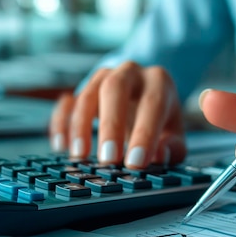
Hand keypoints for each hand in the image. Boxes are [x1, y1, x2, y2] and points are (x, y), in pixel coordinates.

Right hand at [50, 61, 186, 166]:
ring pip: (87, 93)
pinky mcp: (81, 89)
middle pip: (115, 89)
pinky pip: (67, 103)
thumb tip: (159, 156)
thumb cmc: (160, 119)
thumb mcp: (174, 133)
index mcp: (158, 82)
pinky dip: (62, 123)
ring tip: (81, 156)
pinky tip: (61, 146)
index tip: (135, 163)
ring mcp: (102, 77)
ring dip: (81, 126)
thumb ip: (173, 148)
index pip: (153, 104)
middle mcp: (130, 72)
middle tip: (108, 160)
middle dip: (111, 125)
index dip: (144, 134)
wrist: (142, 95)